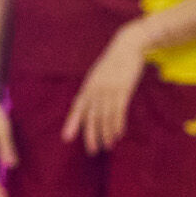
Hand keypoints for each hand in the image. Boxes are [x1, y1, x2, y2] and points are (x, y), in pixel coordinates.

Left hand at [62, 23, 147, 154]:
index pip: (77, 108)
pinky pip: (119, 111)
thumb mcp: (97, 74)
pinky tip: (118, 134)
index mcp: (88, 87)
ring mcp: (109, 91)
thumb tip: (84, 103)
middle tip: (92, 151)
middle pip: (91, 118)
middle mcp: (96, 91)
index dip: (72, 123)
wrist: (128, 45)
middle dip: (91, 136)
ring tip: (107, 146)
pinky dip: (117, 124)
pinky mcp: (123, 90)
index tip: (67, 138)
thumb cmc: (112, 62)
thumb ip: (91, 89)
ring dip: (106, 134)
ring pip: (105, 118)